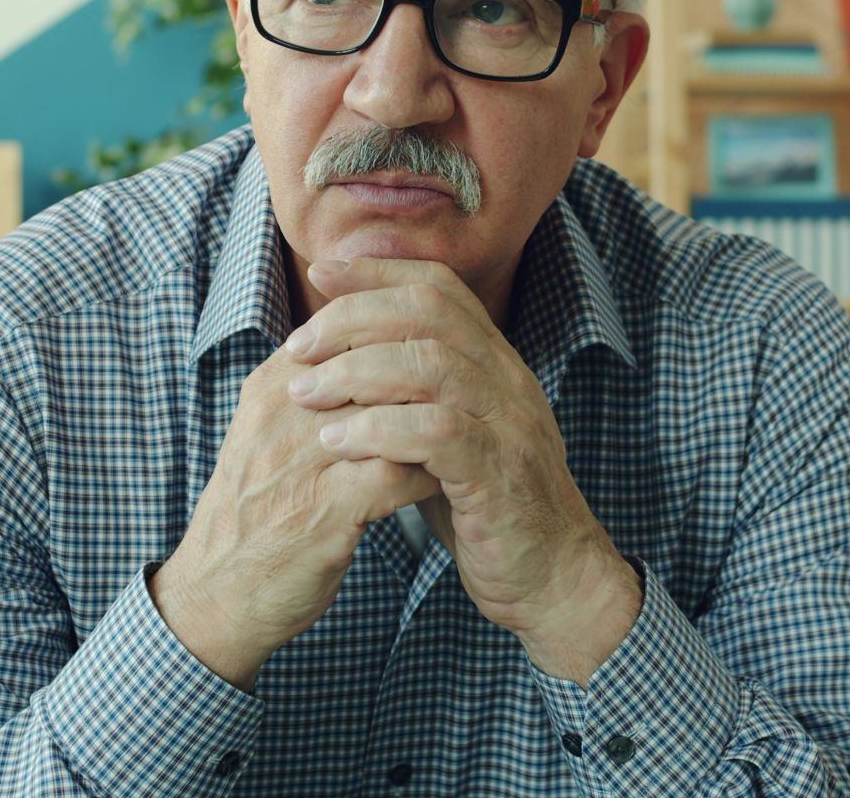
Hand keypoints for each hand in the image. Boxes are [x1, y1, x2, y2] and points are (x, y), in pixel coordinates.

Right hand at [151, 337, 440, 689]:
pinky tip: (448, 481)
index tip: (448, 355)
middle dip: (431, 371)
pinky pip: (398, 472)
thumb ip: (313, 390)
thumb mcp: (270, 434)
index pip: (351, 326)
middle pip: (377, 357)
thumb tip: (370, 349)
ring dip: (437, 418)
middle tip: (472, 390)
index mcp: (274, 386)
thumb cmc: (257, 511)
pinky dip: (430, 472)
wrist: (215, 594)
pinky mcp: (324, 511)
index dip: (408, 335)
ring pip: (393, 408)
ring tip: (466, 431)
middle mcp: (283, 412)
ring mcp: (302, 460)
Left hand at [284, 258, 640, 681]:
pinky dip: (379, 430)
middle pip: (430, 311)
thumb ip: (407, 397)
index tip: (320, 270)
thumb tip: (340, 360)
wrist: (551, 579)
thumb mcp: (445, 438)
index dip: (378, 270)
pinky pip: (436, 432)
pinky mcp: (500, 474)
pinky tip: (337, 443)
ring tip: (305, 395)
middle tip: (297, 347)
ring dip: (357, 372)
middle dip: (354, 317)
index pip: (439, 286)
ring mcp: (510, 424)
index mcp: (495, 363)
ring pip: (432, 364)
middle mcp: (508, 381)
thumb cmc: (484, 508)